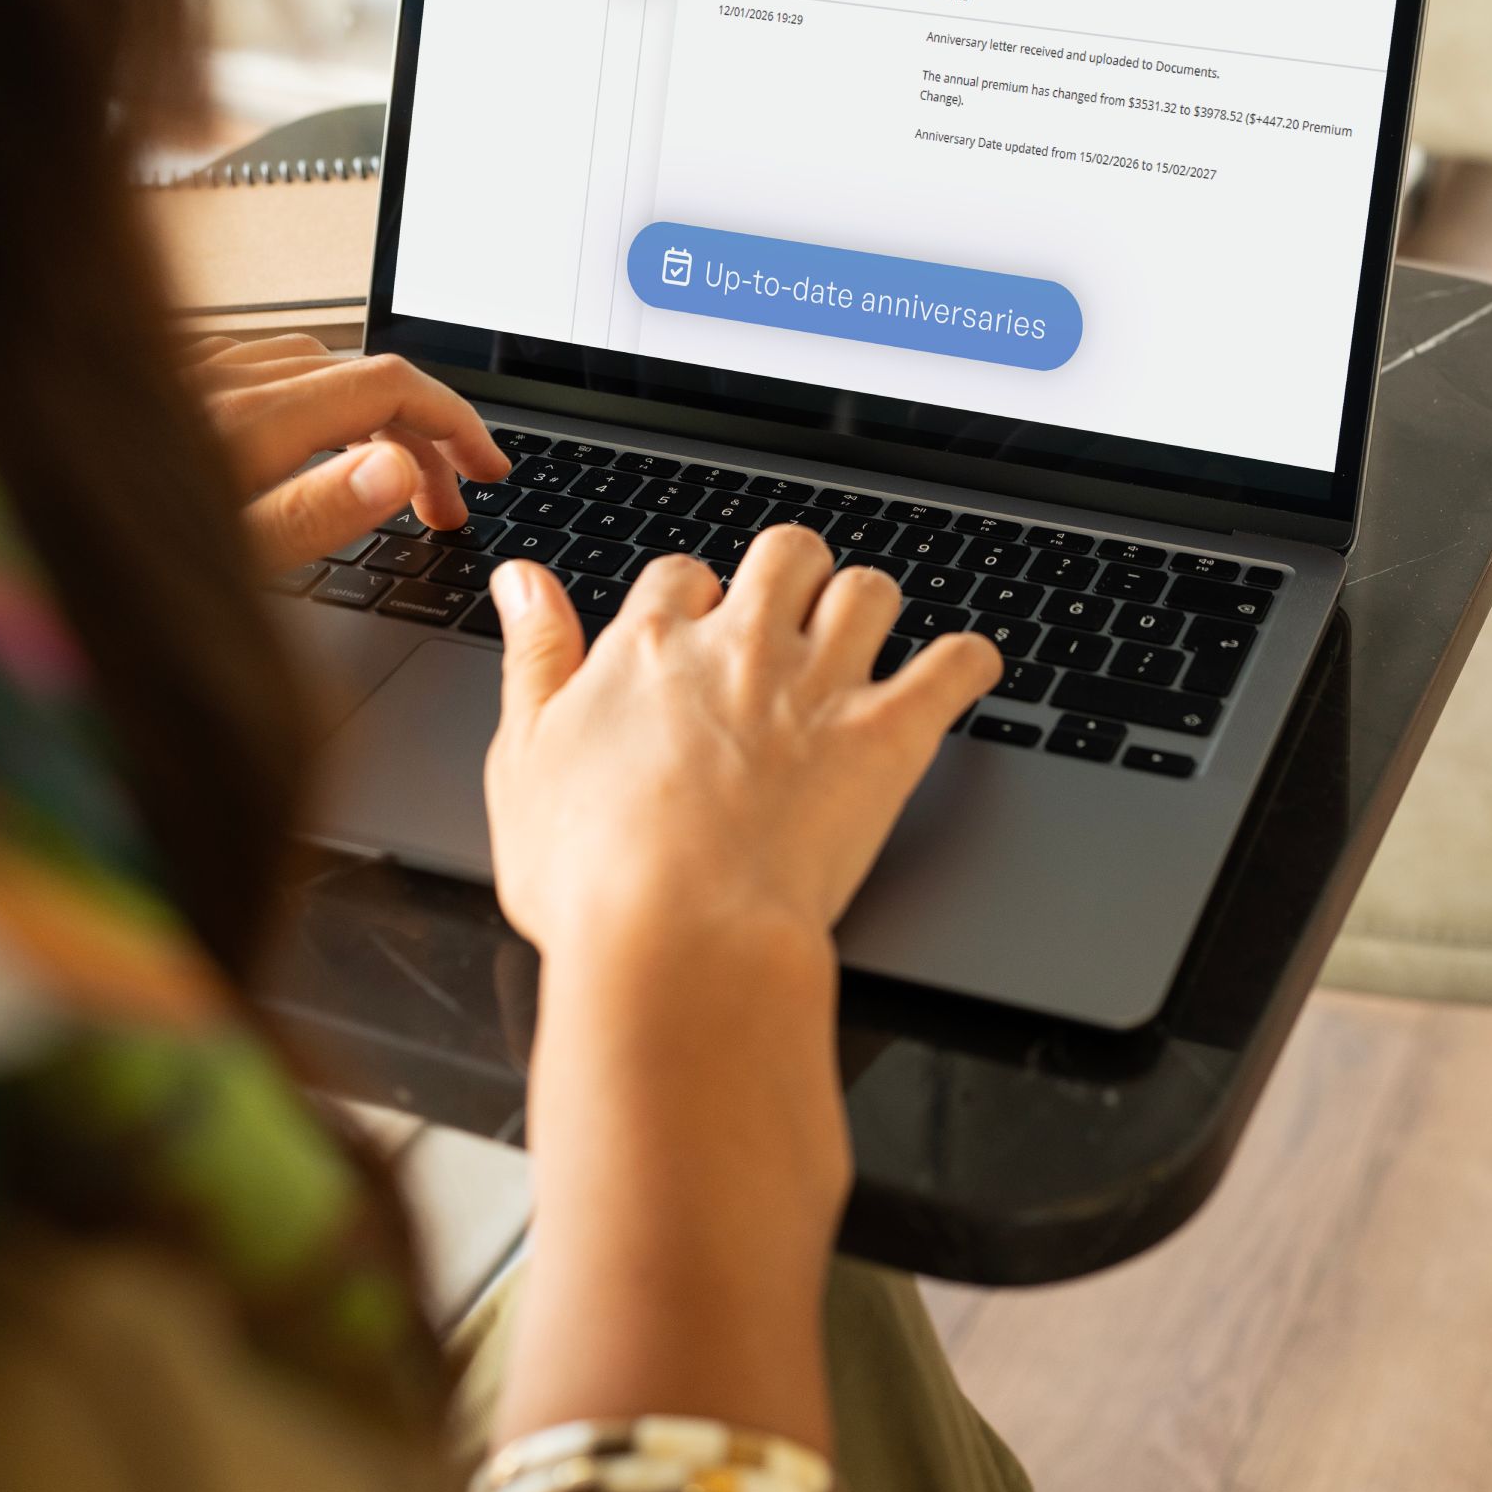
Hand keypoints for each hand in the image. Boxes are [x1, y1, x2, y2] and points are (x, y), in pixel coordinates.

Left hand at [185, 333, 508, 572]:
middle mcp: (220, 382)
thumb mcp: (218, 562)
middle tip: (443, 508)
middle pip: (357, 377)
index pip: (386, 387)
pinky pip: (257, 369)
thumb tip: (394, 468)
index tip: (485, 470)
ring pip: (310, 367)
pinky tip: (301, 439)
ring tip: (386, 475)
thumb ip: (308, 512)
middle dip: (420, 436)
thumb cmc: (96, 571)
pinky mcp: (160, 386)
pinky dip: (308, 399)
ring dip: (367, 414)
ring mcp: (187, 376)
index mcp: (245, 423)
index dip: (452, 424)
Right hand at [484, 529, 1000, 967]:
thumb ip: (534, 656)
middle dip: (793, 574)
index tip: (697, 632)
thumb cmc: (592, 875)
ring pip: (869, 589)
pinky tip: (964, 672)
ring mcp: (819, 687)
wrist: (679, 939)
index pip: (682, 575)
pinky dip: (968, 662)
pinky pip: (954, 664)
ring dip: (870, 608)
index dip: (694, 600)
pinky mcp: (886, 736)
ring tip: (863, 642)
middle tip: (790, 620)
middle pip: (786, 552)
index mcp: (651, 649)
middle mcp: (741, 648)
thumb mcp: (524, 757)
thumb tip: (523, 580)